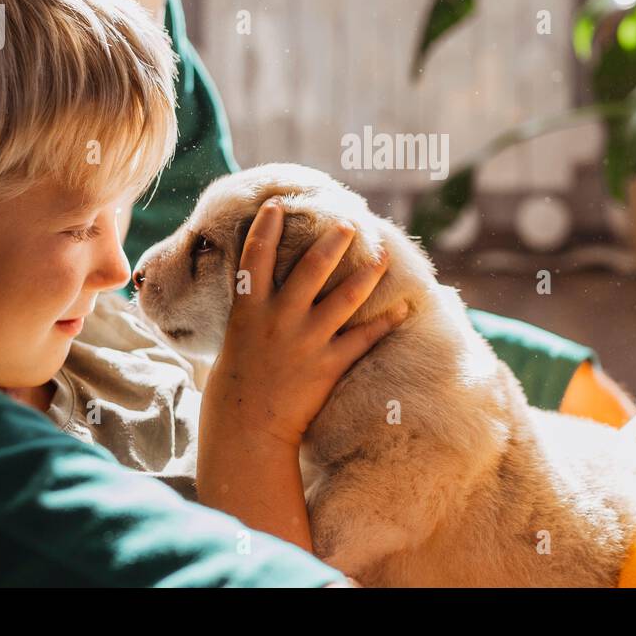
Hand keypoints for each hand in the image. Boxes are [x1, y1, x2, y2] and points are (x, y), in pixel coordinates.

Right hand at [203, 197, 406, 450]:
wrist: (245, 431)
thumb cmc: (233, 388)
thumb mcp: (235, 340)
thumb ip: (252, 313)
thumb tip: (257, 292)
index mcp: (249, 310)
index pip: (256, 256)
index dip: (266, 226)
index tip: (278, 204)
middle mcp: (278, 319)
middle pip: (310, 268)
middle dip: (332, 241)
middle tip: (350, 223)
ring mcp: (306, 341)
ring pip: (345, 297)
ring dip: (368, 274)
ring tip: (384, 256)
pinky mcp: (328, 365)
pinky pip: (363, 338)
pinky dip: (385, 323)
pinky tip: (402, 308)